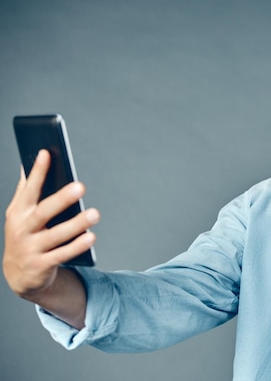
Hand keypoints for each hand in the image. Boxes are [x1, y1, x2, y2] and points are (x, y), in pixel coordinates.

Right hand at [3, 150, 99, 301]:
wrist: (20, 275)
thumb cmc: (26, 235)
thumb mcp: (20, 214)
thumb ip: (26, 191)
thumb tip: (30, 161)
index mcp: (18, 213)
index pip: (28, 189)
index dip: (37, 172)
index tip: (47, 153)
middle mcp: (22, 230)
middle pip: (44, 212)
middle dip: (62, 199)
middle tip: (81, 186)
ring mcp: (30, 249)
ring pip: (56, 235)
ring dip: (76, 224)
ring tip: (94, 213)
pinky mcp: (41, 266)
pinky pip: (62, 255)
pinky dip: (76, 246)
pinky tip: (91, 237)